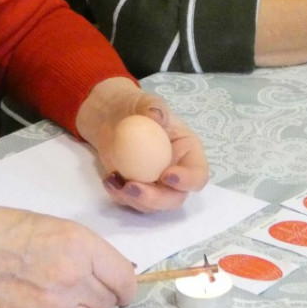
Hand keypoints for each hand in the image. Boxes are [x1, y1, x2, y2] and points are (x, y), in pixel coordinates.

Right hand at [0, 206, 135, 307]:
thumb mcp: (49, 225)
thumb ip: (83, 249)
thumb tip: (110, 270)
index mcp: (79, 244)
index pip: (125, 280)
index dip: (122, 286)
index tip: (117, 290)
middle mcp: (71, 278)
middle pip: (108, 305)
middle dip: (97, 300)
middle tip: (77, 291)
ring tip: (59, 305)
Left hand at [75, 77, 209, 213]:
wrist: (114, 117)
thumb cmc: (139, 107)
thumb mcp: (148, 102)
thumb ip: (154, 108)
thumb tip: (157, 116)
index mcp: (189, 153)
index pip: (198, 175)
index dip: (187, 181)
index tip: (167, 175)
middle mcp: (176, 174)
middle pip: (175, 199)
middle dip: (155, 199)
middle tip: (133, 188)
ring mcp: (156, 185)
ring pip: (151, 205)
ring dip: (133, 199)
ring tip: (113, 180)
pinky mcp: (136, 190)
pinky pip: (130, 202)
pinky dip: (118, 195)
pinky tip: (108, 180)